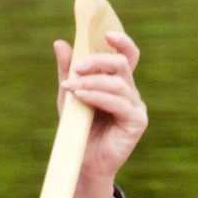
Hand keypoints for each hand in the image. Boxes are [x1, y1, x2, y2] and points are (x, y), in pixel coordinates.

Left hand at [53, 29, 146, 197]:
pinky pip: (119, 103)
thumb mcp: (69, 95)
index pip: (127, 56)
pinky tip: (81, 97)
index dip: (121, 42)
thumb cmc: (78, 129)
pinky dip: (98, 97)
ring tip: (72, 88)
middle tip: (76, 67)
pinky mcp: (137, 122)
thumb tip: (60, 43)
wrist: (82, 163)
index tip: (106, 33)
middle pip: (122, 64)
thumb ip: (67, 70)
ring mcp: (136, 107)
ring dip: (92, 82)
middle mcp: (130, 93)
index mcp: (118, 83)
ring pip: (118, 83)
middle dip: (98, 61)